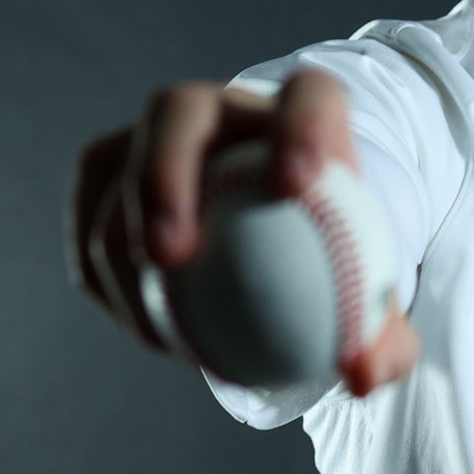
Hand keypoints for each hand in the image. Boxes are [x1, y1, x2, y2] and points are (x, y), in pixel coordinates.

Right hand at [67, 69, 419, 396]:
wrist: (278, 255)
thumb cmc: (334, 273)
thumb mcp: (371, 312)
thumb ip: (384, 341)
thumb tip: (363, 375)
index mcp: (301, 119)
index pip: (308, 98)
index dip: (301, 127)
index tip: (296, 187)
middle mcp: (222, 113)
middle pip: (177, 112)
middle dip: (164, 174)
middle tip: (172, 254)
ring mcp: (157, 138)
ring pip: (116, 168)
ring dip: (123, 248)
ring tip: (160, 324)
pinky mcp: (110, 175)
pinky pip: (88, 217)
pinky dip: (107, 275)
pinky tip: (147, 327)